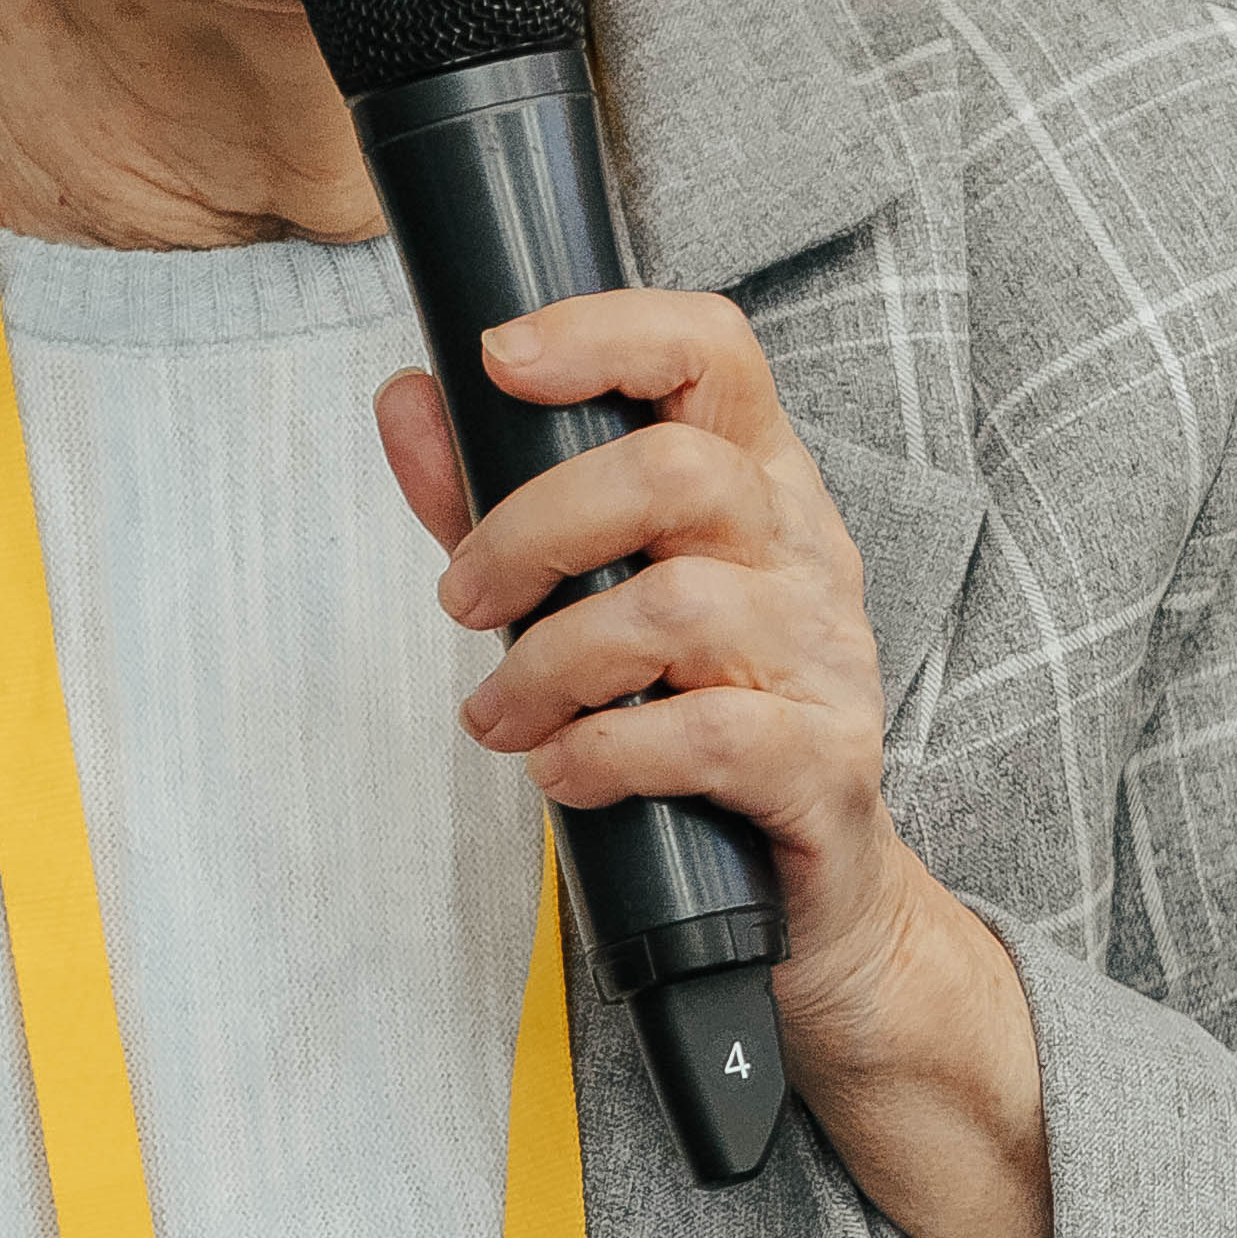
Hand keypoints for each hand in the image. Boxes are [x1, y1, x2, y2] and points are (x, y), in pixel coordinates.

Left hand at [373, 296, 1054, 1237]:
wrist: (812, 907)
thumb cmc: (698, 736)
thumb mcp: (590, 601)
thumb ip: (499, 502)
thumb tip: (409, 400)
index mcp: (757, 487)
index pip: (713, 350)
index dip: (606, 330)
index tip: (499, 357)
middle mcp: (805, 553)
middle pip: (676, 472)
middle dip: (531, 530)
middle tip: (462, 603)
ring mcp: (827, 659)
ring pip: (680, 606)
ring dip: (550, 662)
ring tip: (499, 718)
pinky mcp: (823, 768)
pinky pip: (708, 733)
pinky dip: (606, 752)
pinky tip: (562, 772)